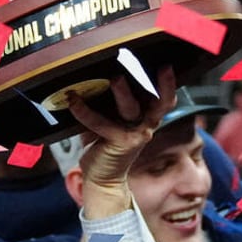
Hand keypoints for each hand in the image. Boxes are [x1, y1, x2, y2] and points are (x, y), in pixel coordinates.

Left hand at [67, 67, 179, 190]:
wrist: (101, 176)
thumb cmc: (104, 142)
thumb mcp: (108, 117)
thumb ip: (106, 98)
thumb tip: (91, 71)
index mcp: (147, 116)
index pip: (164, 99)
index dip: (168, 84)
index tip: (167, 65)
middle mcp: (145, 124)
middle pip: (159, 103)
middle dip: (161, 85)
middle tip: (154, 67)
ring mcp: (134, 134)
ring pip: (132, 110)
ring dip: (124, 94)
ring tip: (116, 79)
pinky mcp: (119, 143)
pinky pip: (101, 123)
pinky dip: (85, 111)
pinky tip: (73, 100)